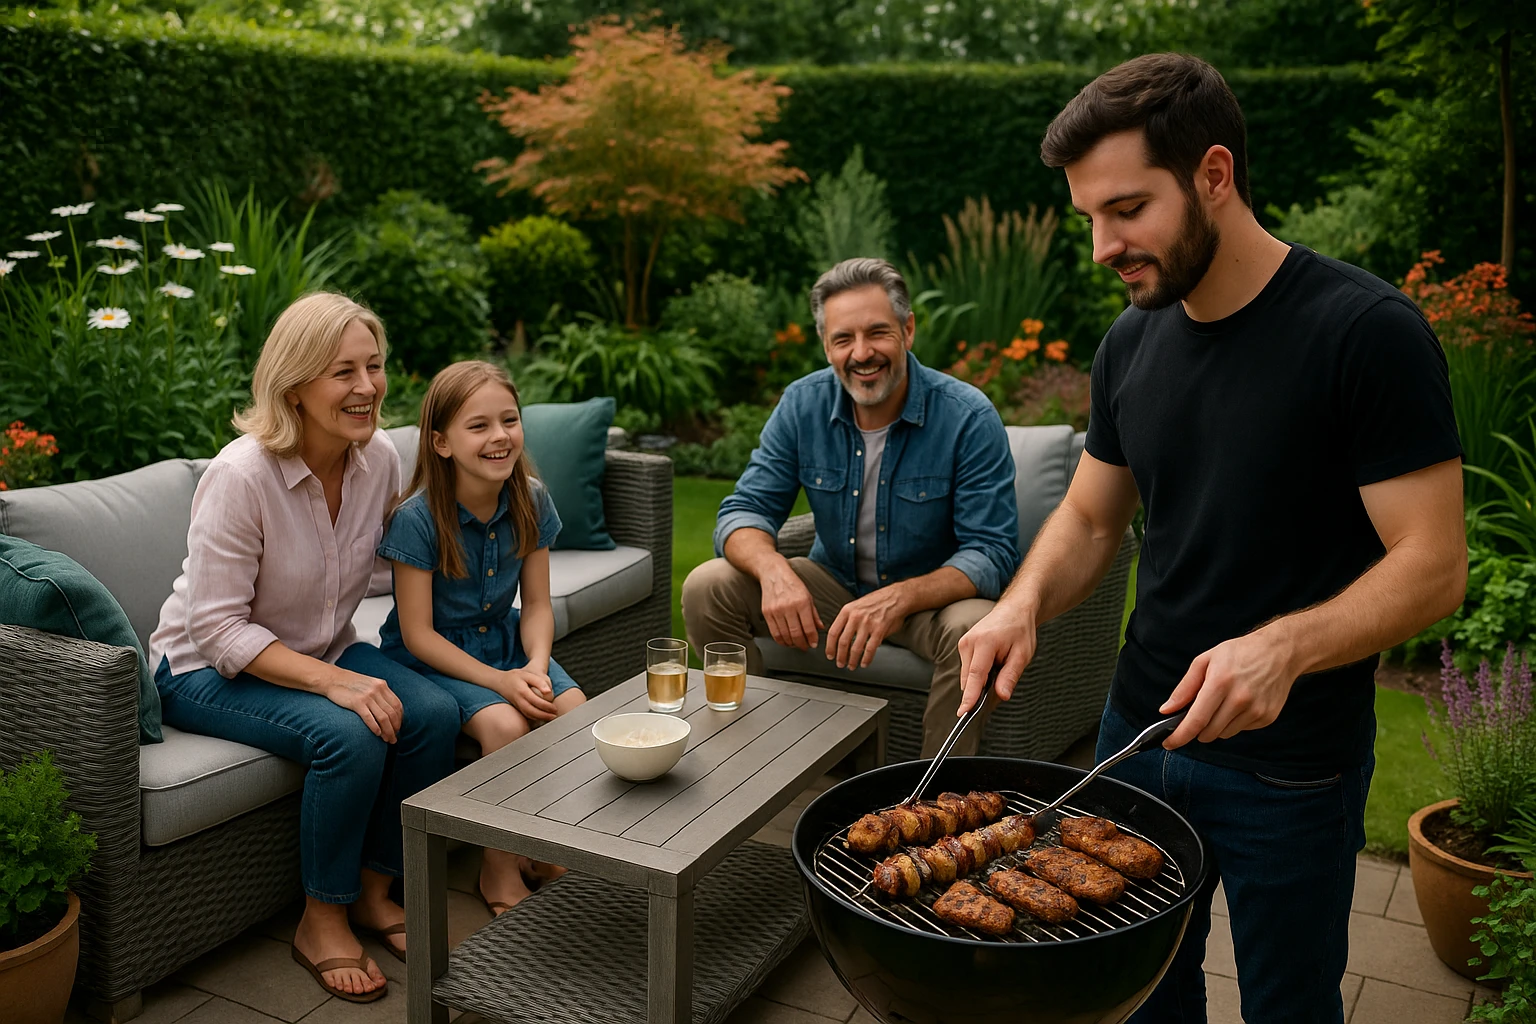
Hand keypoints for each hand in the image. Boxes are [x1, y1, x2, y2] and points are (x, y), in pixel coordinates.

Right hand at [323, 669, 404, 742]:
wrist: (332, 678)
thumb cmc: (350, 684)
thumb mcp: (369, 684)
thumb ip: (380, 694)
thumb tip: (389, 710)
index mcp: (382, 685)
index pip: (397, 705)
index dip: (400, 719)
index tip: (398, 728)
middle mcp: (377, 690)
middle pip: (392, 713)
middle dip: (395, 728)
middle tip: (394, 738)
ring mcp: (367, 696)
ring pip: (383, 718)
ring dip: (387, 731)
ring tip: (388, 740)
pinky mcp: (357, 702)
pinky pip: (369, 718)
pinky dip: (375, 728)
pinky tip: (377, 734)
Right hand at [500, 668, 558, 721]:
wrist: (499, 682)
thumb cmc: (515, 677)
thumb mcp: (527, 675)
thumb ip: (539, 682)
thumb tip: (549, 691)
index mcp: (522, 691)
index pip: (536, 702)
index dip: (547, 706)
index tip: (555, 708)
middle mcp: (519, 700)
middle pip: (532, 712)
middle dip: (544, 716)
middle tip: (554, 716)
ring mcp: (517, 705)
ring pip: (529, 715)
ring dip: (540, 718)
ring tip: (550, 718)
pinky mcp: (517, 707)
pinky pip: (526, 715)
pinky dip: (534, 718)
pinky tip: (541, 717)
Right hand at [760, 564, 823, 650]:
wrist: (773, 574)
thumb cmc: (792, 584)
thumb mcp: (808, 596)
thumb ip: (814, 614)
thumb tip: (820, 628)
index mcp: (802, 602)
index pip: (808, 627)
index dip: (812, 639)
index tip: (813, 644)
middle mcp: (789, 607)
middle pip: (796, 634)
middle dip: (802, 644)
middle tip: (805, 647)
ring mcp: (776, 611)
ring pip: (785, 635)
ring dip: (792, 644)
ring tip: (796, 644)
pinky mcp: (767, 613)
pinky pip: (774, 633)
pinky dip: (781, 640)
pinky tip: (786, 641)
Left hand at [825, 587, 907, 668]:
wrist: (896, 597)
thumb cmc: (877, 602)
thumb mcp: (857, 605)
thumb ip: (848, 620)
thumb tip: (841, 637)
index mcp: (847, 610)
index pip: (833, 632)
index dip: (830, 647)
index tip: (830, 655)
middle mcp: (855, 617)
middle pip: (843, 642)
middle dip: (840, 656)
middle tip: (840, 664)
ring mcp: (867, 623)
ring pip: (855, 648)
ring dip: (852, 660)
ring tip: (851, 666)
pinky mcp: (879, 630)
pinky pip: (870, 649)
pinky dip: (866, 659)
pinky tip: (864, 664)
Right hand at [955, 601, 1037, 714]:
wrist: (1014, 609)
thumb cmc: (1020, 630)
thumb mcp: (1023, 654)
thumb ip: (1010, 676)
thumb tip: (1002, 695)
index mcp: (985, 643)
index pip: (975, 675)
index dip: (970, 696)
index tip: (963, 712)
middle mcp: (969, 642)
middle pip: (970, 678)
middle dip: (982, 688)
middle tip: (1003, 677)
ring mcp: (963, 643)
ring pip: (968, 675)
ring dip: (982, 679)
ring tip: (1000, 663)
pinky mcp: (963, 646)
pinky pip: (968, 669)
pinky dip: (979, 673)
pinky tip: (993, 662)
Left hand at [1160, 628, 1297, 748]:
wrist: (1280, 652)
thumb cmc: (1239, 653)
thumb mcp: (1205, 661)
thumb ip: (1184, 688)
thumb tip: (1166, 710)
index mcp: (1220, 682)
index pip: (1196, 720)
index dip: (1180, 736)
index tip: (1168, 743)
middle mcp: (1240, 699)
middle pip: (1209, 733)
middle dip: (1197, 730)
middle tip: (1197, 715)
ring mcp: (1256, 710)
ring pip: (1224, 734)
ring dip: (1216, 726)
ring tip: (1222, 703)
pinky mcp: (1267, 717)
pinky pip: (1241, 730)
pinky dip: (1234, 722)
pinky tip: (1240, 704)